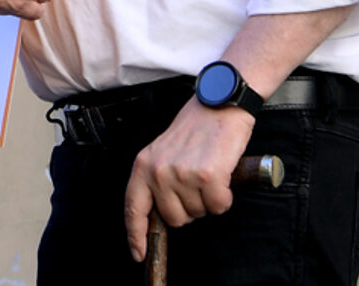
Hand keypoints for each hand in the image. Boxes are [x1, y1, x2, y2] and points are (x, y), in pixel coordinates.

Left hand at [123, 97, 254, 261]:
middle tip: (197, 182)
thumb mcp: (163, 152)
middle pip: (175, 218)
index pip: (133, 208)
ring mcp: (182, 174)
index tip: (138, 254)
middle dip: (190, 208)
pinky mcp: (207, 175)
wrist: (218, 104)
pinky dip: (225, 196)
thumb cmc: (195, 129)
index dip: (135, 235)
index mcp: (143, 165)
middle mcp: (158, 171)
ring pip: (199, 213)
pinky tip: (222, 175)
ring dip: (208, 199)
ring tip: (208, 172)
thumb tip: (161, 214)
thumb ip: (157, 179)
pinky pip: (218, 206)